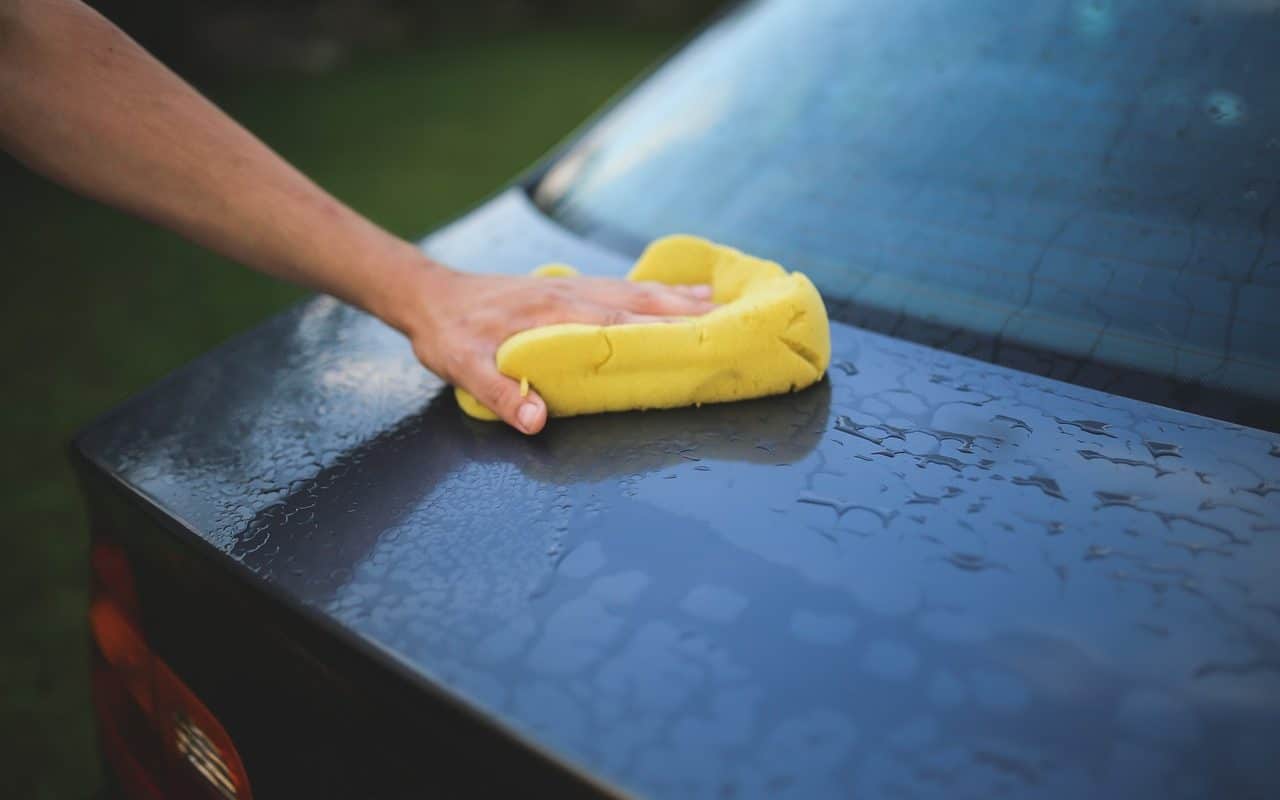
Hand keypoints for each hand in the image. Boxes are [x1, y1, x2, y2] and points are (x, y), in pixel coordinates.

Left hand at [400, 261, 713, 434]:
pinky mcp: (569, 287)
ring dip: (678, 297)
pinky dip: (656, 290)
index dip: (661, 330)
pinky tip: (677, 293)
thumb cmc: (448, 335)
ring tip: (720, 302)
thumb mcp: (462, 367)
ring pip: (636, 290)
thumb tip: (537, 422)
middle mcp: (571, 294)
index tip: (701, 338)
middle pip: (639, 301)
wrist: (430, 295)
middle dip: (686, 312)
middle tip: (732, 321)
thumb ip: (499, 394)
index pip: (618, 323)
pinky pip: (622, 286)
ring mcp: (573, 287)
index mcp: (553, 314)